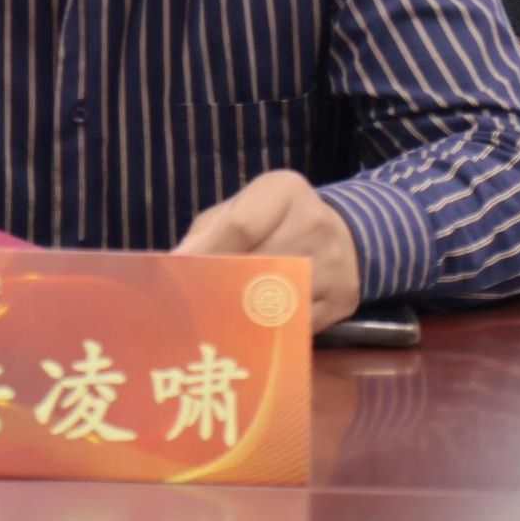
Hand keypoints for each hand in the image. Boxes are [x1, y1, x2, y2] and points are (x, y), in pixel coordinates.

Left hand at [172, 169, 360, 332]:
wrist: (344, 233)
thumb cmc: (274, 220)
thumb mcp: (242, 208)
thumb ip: (208, 232)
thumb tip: (173, 263)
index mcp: (284, 190)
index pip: (241, 226)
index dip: (208, 254)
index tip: (180, 275)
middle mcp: (315, 220)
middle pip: (260, 264)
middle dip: (224, 287)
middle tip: (196, 306)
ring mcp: (335, 260)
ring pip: (279, 297)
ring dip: (247, 313)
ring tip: (220, 321)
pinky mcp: (346, 296)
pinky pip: (299, 323)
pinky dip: (274, 329)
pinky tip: (255, 331)